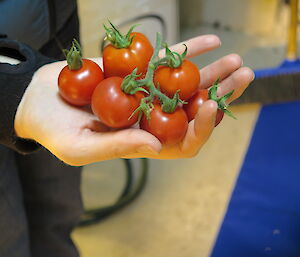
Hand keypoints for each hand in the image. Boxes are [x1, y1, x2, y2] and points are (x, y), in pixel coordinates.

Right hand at [15, 35, 253, 165]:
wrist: (38, 102)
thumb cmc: (55, 131)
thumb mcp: (80, 146)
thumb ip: (117, 147)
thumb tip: (156, 146)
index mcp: (142, 142)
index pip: (183, 142)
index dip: (201, 128)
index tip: (210, 107)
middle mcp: (149, 118)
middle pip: (192, 111)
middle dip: (220, 95)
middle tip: (243, 76)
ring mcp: (145, 94)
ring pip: (185, 85)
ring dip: (211, 72)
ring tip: (236, 60)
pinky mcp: (135, 73)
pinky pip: (165, 62)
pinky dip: (185, 51)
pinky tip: (208, 41)